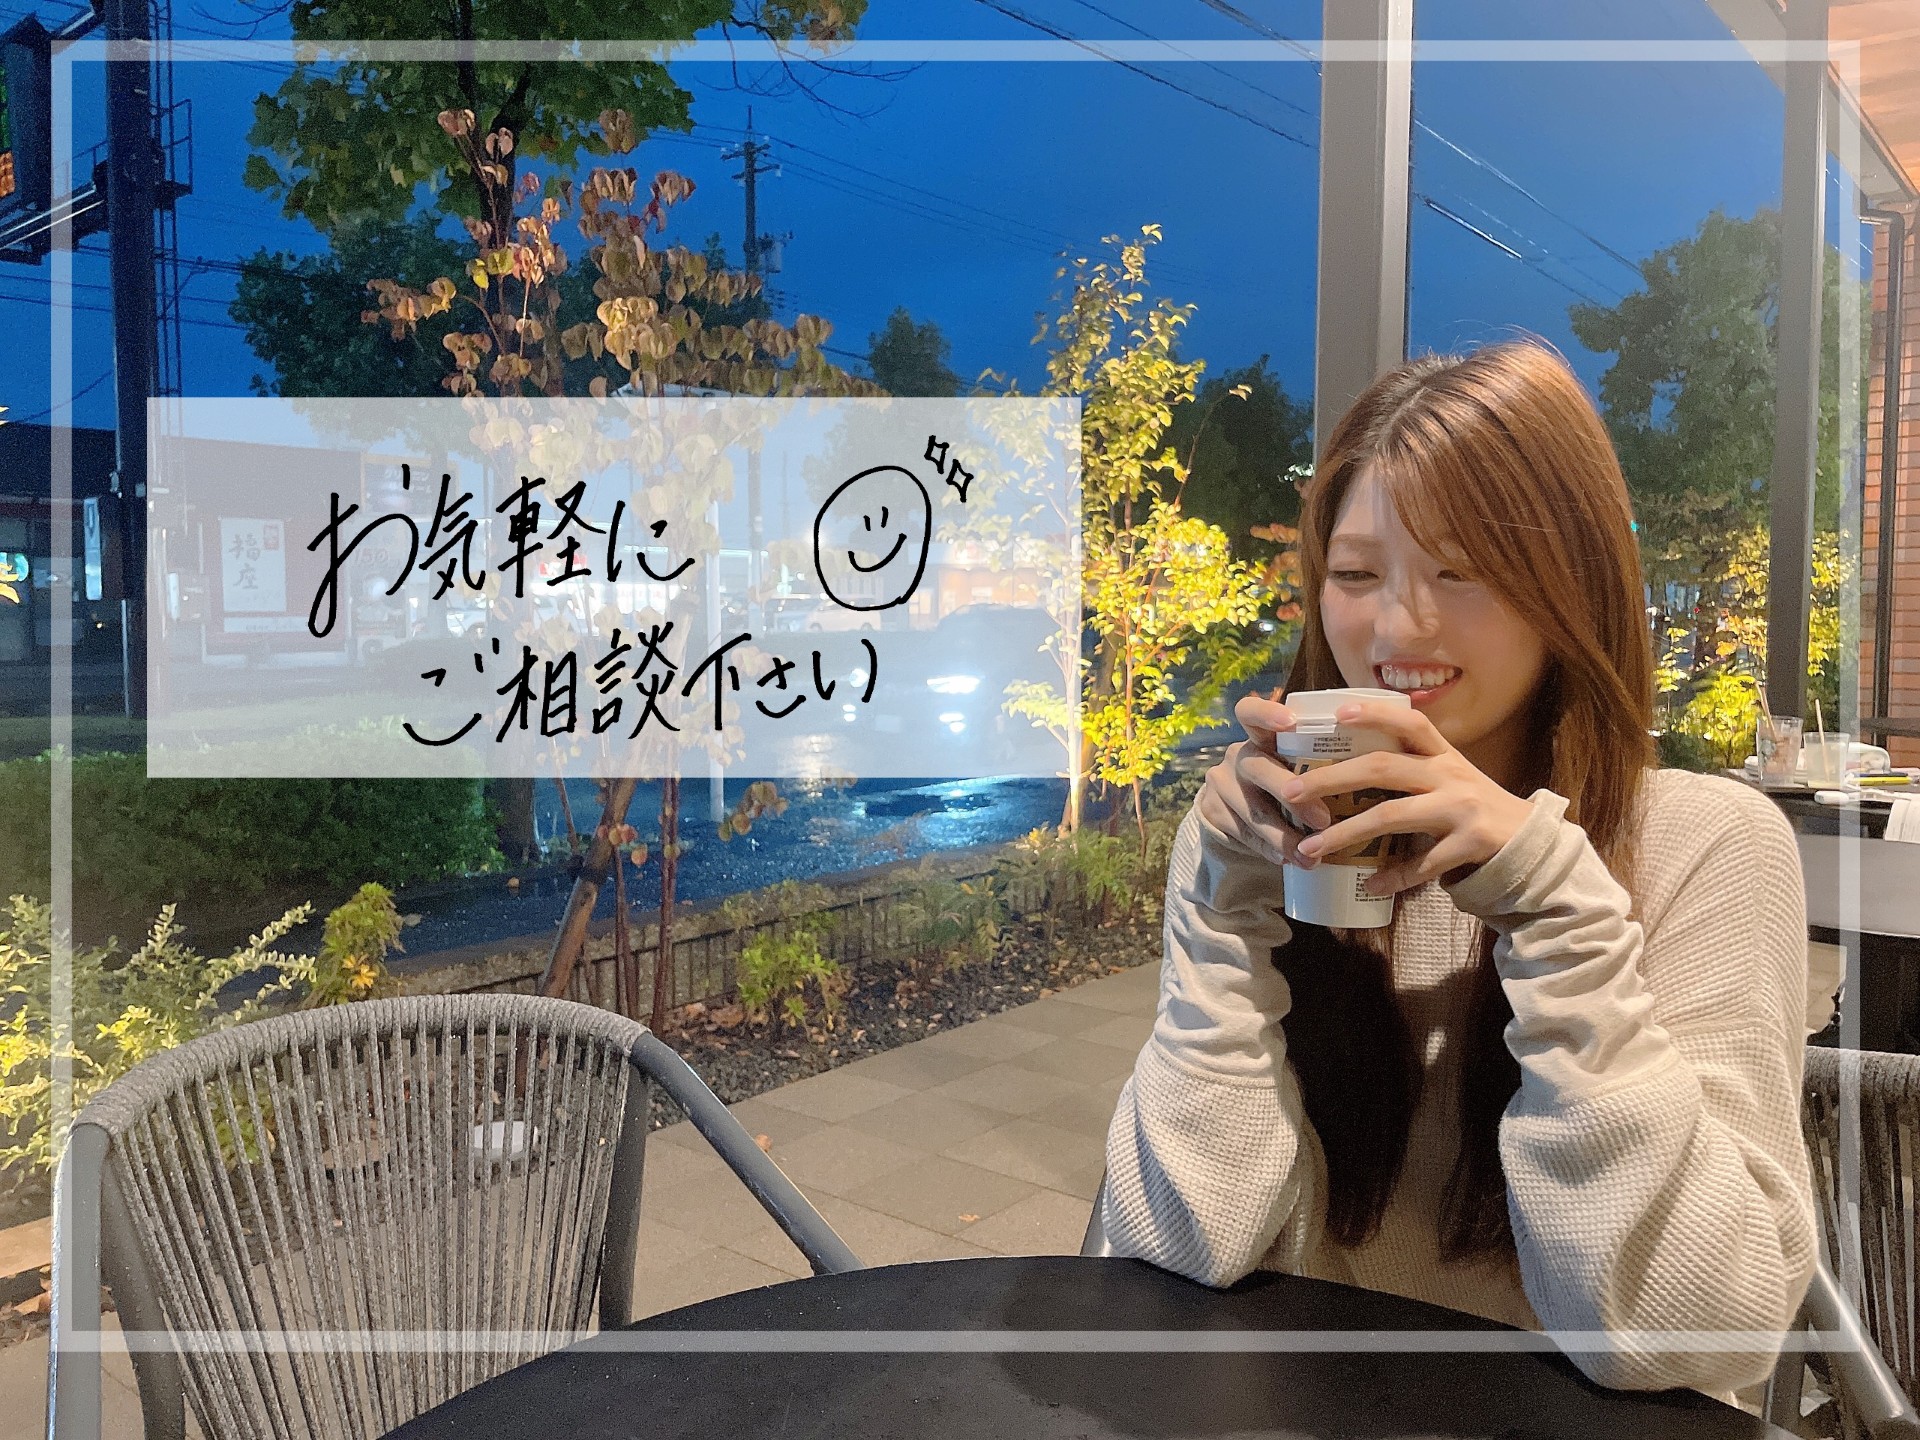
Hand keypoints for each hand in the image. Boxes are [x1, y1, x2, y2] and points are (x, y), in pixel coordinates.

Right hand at [1196, 692, 1311, 866]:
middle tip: (1324, 820)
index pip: (1251, 711)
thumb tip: (1376, 776)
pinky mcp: (1212, 811)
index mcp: (1260, 736)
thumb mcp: (1293, 765)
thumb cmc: (1284, 781)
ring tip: (1312, 857)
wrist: (1234, 809)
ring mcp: (1221, 783)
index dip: (1267, 712)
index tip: (1291, 721)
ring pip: (1252, 811)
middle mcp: (1238, 755)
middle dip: (1293, 797)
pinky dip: (1269, 849)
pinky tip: (1289, 860)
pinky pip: (1243, 833)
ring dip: (1285, 837)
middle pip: (1258, 768)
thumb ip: (1319, 763)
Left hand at [1281, 699, 1535, 896]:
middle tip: (1288, 791)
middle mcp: (1451, 775)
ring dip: (1345, 834)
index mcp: (1443, 754)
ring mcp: (1461, 809)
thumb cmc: (1473, 807)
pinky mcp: (1471, 844)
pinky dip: (1393, 877)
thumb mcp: (1447, 778)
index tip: (1337, 712)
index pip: (1409, 722)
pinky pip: (1422, 864)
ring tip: (1310, 849)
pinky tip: (1369, 885)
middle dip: (1331, 778)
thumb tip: (1343, 768)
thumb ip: (1409, 770)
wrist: (1530, 844)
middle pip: (1383, 768)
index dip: (1375, 713)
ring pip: (1392, 816)